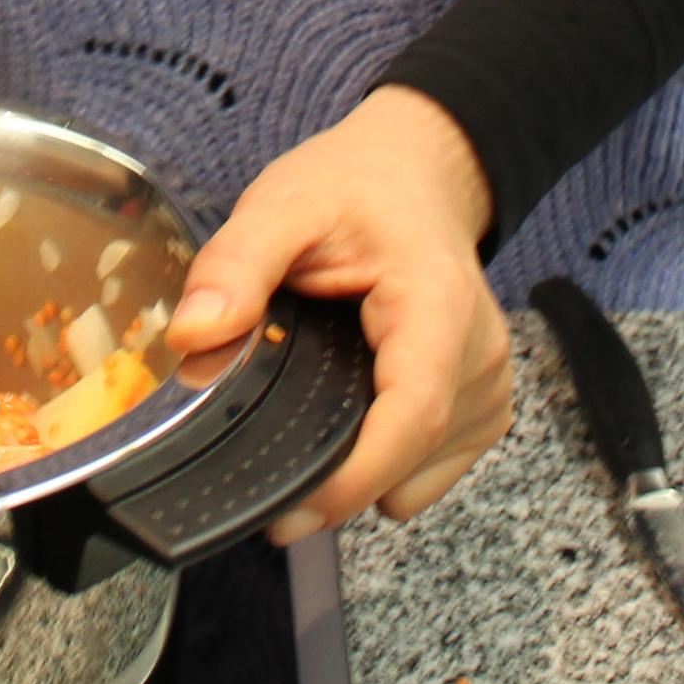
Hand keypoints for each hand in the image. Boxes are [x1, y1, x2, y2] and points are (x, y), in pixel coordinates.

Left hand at [164, 87, 514, 545]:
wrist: (417, 174)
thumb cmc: (356, 187)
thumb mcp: (283, 204)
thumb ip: (236, 262)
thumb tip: (195, 333)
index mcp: (439, 308)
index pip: (413, 417)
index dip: (352, 477)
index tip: (286, 509)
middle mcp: (480, 358)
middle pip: (409, 461)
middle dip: (332, 483)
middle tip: (256, 459)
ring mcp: (488, 390)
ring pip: (415, 481)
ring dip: (357, 469)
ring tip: (312, 406)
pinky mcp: (483, 410)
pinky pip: (426, 473)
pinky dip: (382, 460)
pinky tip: (350, 407)